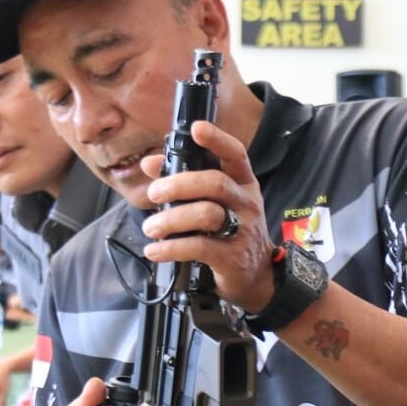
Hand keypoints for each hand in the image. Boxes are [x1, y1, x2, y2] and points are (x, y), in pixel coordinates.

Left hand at [139, 121, 276, 312]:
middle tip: (154, 193)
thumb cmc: (229, 232)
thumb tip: (151, 163)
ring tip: (151, 228)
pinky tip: (155, 250)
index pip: (235, 154)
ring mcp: (242, 230)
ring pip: (207, 214)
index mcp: (242, 183)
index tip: (197, 128)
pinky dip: (171, 248)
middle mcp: (245, 203)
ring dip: (171, 219)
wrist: (255, 276)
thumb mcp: (214, 202)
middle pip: (215, 182)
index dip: (217, 140)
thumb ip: (183, 180)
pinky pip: (199, 247)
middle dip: (179, 184)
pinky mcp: (232, 257)